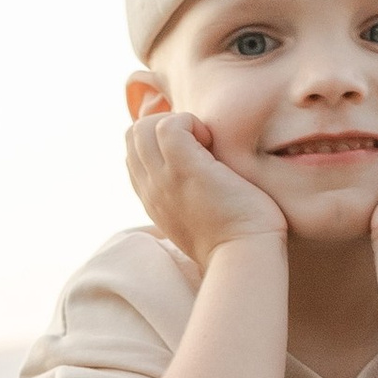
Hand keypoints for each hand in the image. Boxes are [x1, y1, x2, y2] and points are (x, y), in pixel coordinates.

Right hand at [124, 112, 287, 266]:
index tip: (192, 151)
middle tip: (200, 143)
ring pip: (143, 127)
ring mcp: (163, 179)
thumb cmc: (236, 240)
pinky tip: (212, 141)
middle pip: (133, 136)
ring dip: (177, 122)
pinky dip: (191, 122)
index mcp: (153, 201)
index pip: (134, 156)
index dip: (158, 142)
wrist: (244, 255)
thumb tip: (202, 178)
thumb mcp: (200, 219)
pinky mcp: (184, 169)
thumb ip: (188, 198)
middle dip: (164, 125)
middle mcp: (151, 189)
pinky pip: (169, 125)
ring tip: (206, 142)